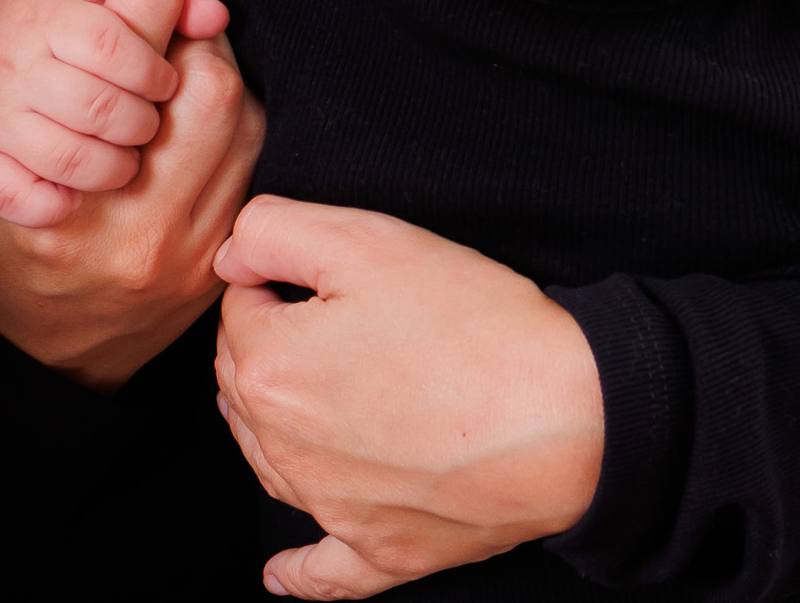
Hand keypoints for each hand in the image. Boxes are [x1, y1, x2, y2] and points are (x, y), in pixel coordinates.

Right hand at [0, 0, 261, 389]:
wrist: (35, 363)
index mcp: (60, 204)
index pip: (130, 60)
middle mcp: (136, 234)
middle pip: (207, 81)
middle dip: (188, 36)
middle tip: (161, 22)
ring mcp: (189, 255)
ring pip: (241, 118)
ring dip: (214, 74)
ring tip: (173, 68)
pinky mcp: (221, 263)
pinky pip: (254, 162)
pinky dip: (234, 123)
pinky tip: (192, 119)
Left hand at [213, 196, 604, 598]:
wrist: (570, 415)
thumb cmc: (474, 325)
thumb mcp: (365, 239)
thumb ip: (270, 231)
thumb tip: (229, 256)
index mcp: (268, 369)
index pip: (240, 309)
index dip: (282, 280)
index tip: (331, 277)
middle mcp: (283, 448)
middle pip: (246, 382)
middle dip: (276, 345)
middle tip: (342, 320)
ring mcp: (331, 508)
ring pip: (271, 458)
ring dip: (280, 423)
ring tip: (321, 392)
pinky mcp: (384, 550)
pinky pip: (325, 572)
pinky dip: (301, 571)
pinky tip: (278, 574)